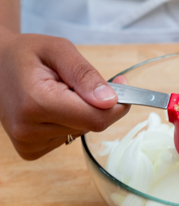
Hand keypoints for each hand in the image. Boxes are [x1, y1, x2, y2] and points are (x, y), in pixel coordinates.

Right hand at [0, 30, 128, 159]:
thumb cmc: (26, 54)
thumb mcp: (58, 50)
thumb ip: (84, 74)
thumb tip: (109, 101)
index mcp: (36, 102)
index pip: (96, 118)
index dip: (117, 106)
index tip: (121, 87)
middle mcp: (29, 129)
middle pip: (90, 125)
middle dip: (95, 104)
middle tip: (79, 83)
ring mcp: (28, 143)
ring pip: (81, 132)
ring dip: (80, 113)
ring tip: (58, 93)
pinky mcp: (30, 150)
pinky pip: (68, 138)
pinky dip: (68, 123)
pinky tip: (51, 109)